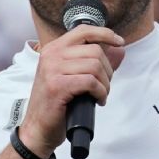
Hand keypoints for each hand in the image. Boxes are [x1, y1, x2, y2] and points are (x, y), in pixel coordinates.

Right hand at [18, 25, 124, 156]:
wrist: (38, 127)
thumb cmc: (57, 102)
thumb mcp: (74, 76)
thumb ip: (96, 61)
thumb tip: (120, 50)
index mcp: (54, 49)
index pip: (84, 30)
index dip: (106, 34)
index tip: (120, 43)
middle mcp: (51, 55)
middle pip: (95, 50)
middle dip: (108, 70)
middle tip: (104, 85)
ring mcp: (52, 69)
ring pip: (94, 66)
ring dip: (105, 84)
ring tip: (101, 94)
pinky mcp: (57, 86)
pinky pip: (90, 82)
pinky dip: (100, 92)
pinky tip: (98, 100)